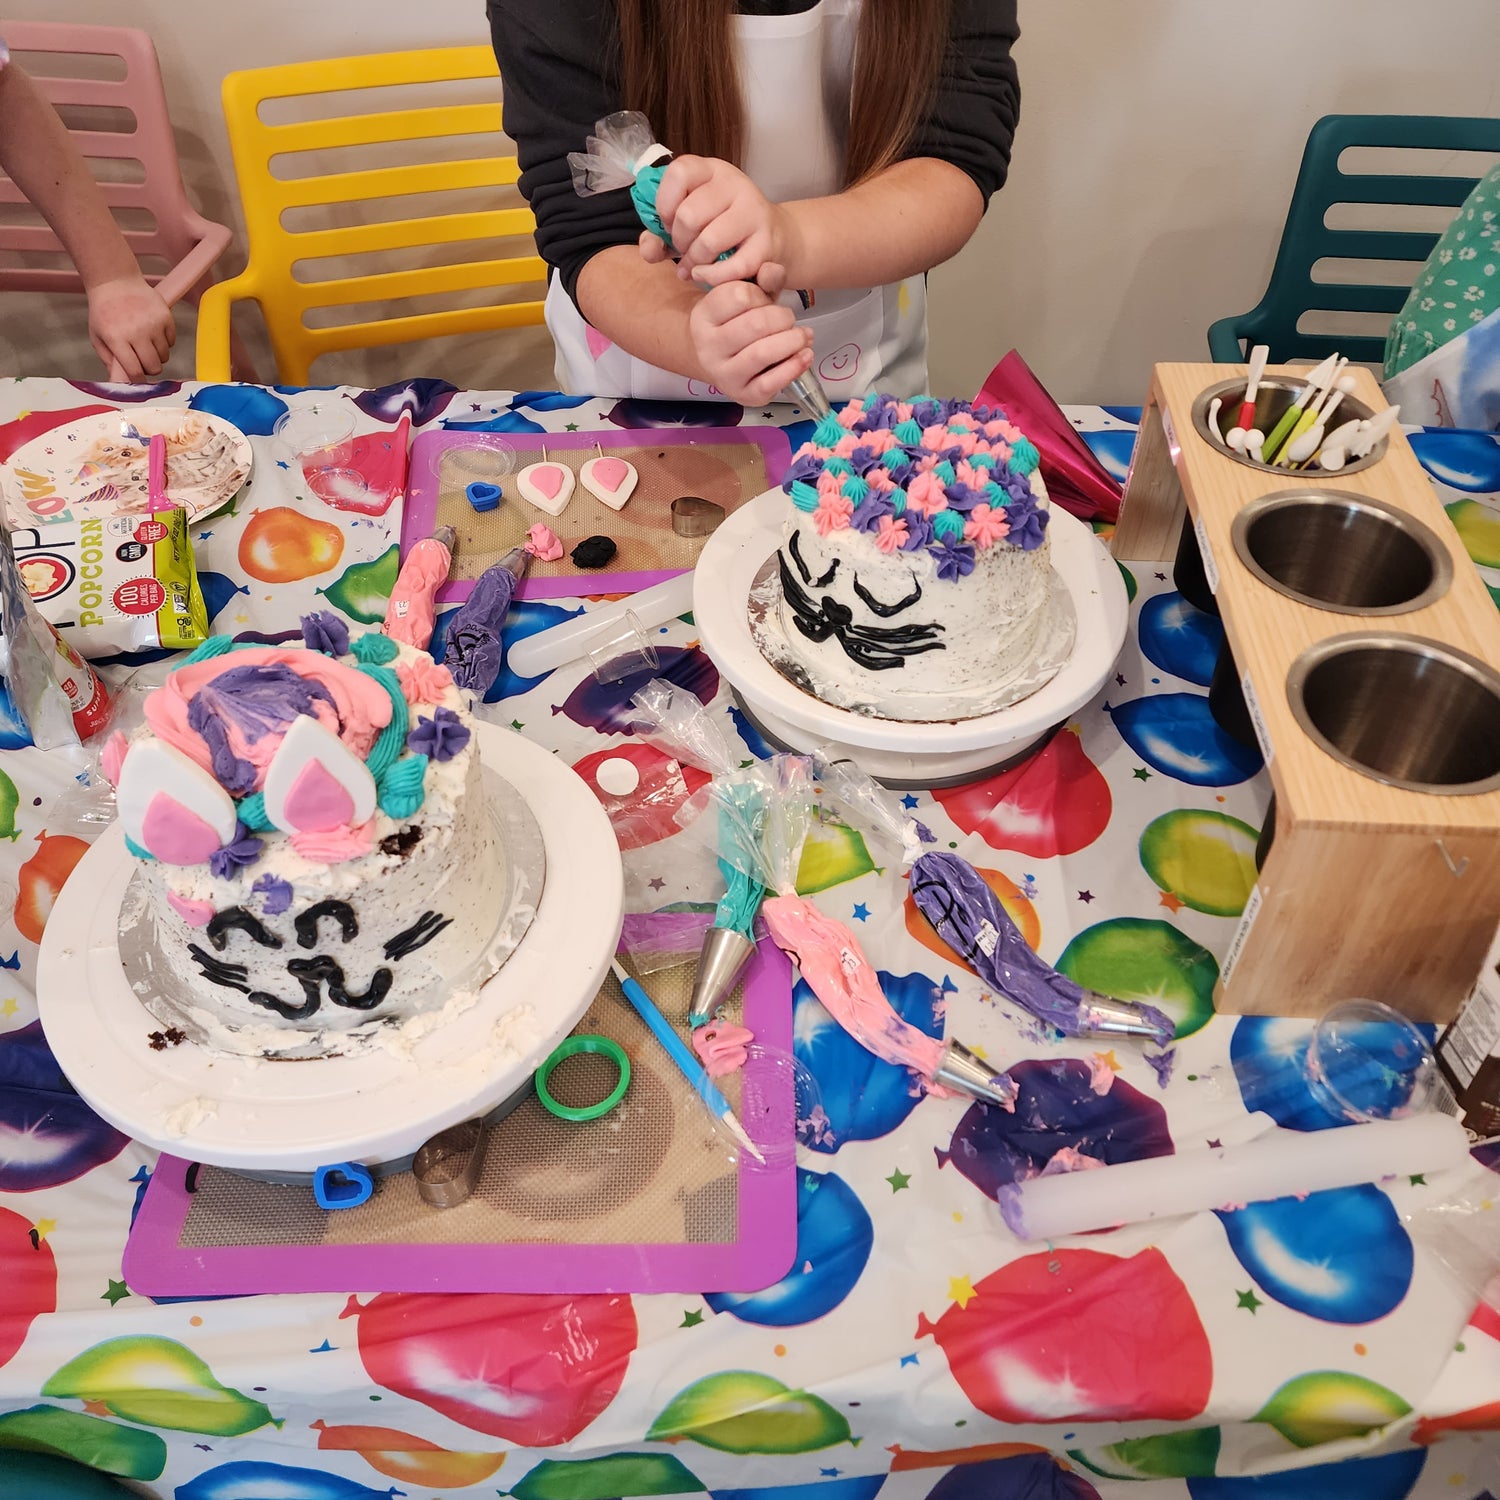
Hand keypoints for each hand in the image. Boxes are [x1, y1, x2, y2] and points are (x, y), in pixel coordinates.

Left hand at [86, 275, 174, 381]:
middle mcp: (137, 332)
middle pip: (154, 367)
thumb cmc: (104, 311)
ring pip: (164, 356)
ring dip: (157, 355)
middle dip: (149, 368)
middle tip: (142, 360)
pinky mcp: (166, 317)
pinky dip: (164, 342)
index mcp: (117, 339)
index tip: (138, 379)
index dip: (138, 379)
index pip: (135, 371)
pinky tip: (153, 332)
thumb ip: (109, 360)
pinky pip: (171, 341)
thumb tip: (120, 381)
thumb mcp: (98, 336)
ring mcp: (153, 324)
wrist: (115, 282)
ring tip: (146, 343)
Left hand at [647, 155, 797, 288]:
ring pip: (708, 241)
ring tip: (693, 265)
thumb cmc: (722, 228)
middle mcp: (735, 184)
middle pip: (689, 215)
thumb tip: (649, 250)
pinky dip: (712, 277)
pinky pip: (732, 266)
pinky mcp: (766, 243)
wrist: (772, 237)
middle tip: (683, 249)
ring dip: (694, 261)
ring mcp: (753, 212)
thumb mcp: (689, 221)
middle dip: (679, 240)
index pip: (679, 172)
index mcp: (711, 170)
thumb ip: (659, 234)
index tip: (668, 222)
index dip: (664, 203)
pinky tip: (705, 276)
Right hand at [688, 263, 812, 405]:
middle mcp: (707, 346)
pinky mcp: (741, 394)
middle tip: (788, 319)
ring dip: (792, 341)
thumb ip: (762, 281)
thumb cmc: (736, 324)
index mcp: (703, 316)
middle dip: (782, 318)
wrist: (719, 360)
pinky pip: (770, 383)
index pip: (738, 295)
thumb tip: (774, 269)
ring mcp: (723, 373)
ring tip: (803, 336)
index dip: (761, 294)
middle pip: (754, 324)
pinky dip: (794, 367)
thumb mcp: (746, 297)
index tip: (766, 300)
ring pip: (762, 353)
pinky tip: (805, 355)